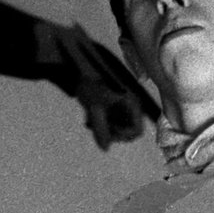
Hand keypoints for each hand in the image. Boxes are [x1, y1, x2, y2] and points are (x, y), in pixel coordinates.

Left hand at [47, 23, 159, 149]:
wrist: (78, 64)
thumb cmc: (89, 84)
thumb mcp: (94, 108)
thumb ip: (101, 130)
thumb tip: (105, 148)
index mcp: (131, 103)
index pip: (136, 131)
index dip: (121, 136)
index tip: (106, 133)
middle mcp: (129, 104)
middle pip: (125, 130)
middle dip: (111, 132)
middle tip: (96, 128)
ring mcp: (120, 104)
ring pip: (116, 126)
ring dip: (104, 127)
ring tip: (90, 122)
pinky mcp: (111, 103)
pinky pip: (109, 120)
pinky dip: (100, 121)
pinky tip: (88, 118)